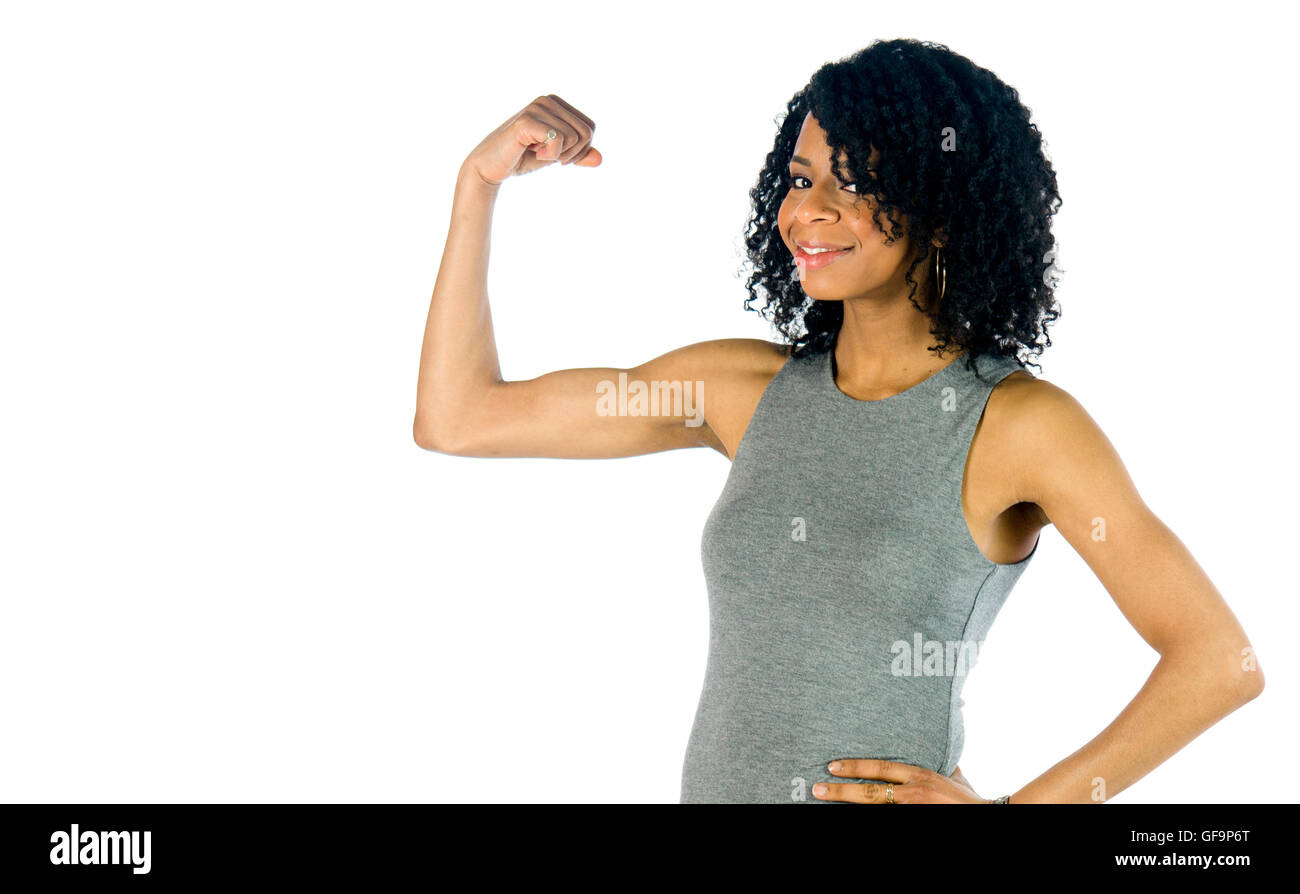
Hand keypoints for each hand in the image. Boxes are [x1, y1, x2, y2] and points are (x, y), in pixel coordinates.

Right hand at [463, 94, 601, 186]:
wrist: (492, 166)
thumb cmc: (523, 158)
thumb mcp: (557, 156)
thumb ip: (578, 155)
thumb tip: (600, 159)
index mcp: (556, 103)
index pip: (590, 128)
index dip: (580, 150)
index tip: (558, 155)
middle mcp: (547, 100)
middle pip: (586, 133)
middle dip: (571, 154)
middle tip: (548, 156)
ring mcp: (536, 107)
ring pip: (574, 137)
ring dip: (558, 155)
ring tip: (537, 152)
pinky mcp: (527, 120)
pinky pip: (558, 140)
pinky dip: (549, 155)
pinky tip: (531, 152)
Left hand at [812, 759, 992, 803]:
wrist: (990, 816)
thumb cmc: (969, 799)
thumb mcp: (954, 775)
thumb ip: (941, 763)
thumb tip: (938, 742)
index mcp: (921, 775)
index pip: (881, 769)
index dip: (855, 766)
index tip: (832, 765)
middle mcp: (915, 793)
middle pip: (870, 793)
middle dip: (841, 790)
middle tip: (817, 788)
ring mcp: (914, 810)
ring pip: (875, 809)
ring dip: (849, 805)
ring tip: (825, 800)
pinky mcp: (916, 820)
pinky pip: (888, 819)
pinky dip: (871, 816)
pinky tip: (851, 816)